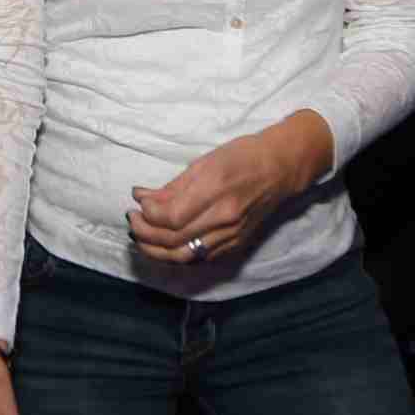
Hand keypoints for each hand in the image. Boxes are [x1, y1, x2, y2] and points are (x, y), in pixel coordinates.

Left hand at [126, 117, 325, 264]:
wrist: (281, 168)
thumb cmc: (243, 156)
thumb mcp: (204, 162)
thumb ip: (172, 186)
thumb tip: (141, 198)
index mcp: (215, 190)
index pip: (170, 218)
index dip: (147, 216)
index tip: (137, 204)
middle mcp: (224, 217)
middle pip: (174, 240)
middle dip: (145, 233)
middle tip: (133, 221)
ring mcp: (231, 234)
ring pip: (185, 256)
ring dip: (156, 251)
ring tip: (142, 238)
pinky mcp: (236, 244)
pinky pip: (200, 258)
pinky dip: (177, 255)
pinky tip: (165, 245)